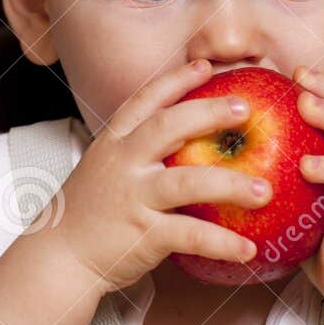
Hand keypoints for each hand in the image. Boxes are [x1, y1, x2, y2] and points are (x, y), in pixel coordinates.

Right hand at [36, 59, 268, 294]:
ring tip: (264, 190)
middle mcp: (123, 163)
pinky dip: (222, 242)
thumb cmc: (91, 213)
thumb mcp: (107, 170)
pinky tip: (249, 248)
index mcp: (115, 144)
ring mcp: (133, 197)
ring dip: (231, 184)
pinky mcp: (143, 234)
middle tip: (247, 110)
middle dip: (209, 113)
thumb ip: (140, 152)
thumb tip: (187, 139)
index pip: (145, 101)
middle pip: (168, 127)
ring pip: (188, 182)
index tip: (206, 67)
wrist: (59, 258)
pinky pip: (190, 235)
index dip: (176, 81)